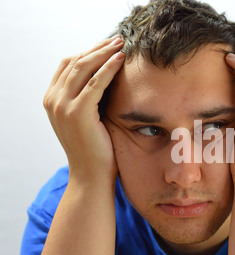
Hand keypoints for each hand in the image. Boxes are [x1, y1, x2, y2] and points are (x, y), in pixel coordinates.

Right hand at [43, 36, 124, 182]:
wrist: (91, 175)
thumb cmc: (94, 148)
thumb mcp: (86, 118)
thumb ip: (87, 98)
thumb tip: (105, 77)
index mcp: (52, 99)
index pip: (68, 65)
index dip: (88, 51)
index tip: (108, 45)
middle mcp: (53, 100)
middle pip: (75, 62)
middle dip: (98, 48)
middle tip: (118, 39)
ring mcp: (62, 106)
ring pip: (84, 68)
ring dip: (104, 52)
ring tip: (122, 44)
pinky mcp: (78, 113)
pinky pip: (96, 83)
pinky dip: (109, 68)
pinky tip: (121, 60)